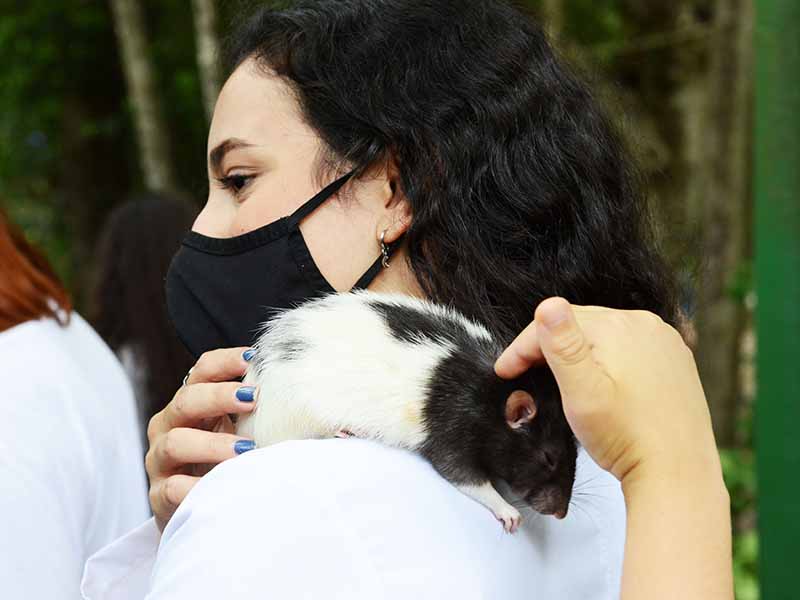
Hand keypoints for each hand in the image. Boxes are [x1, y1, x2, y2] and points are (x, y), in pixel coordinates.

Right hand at [146, 348, 257, 530]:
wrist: (198, 512)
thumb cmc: (223, 463)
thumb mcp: (239, 431)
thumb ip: (258, 413)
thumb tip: (303, 397)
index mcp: (191, 405)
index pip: (202, 371)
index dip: (225, 361)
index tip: (253, 360)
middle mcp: (169, 426)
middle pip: (186, 400)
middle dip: (219, 396)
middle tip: (252, 399)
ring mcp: (161, 461)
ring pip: (176, 442)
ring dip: (212, 443)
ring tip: (245, 450)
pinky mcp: (159, 496)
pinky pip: (173, 488)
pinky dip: (196, 485)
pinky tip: (220, 485)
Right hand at [496, 298, 731, 599]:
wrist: (676, 474)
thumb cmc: (625, 438)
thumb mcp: (582, 394)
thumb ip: (563, 347)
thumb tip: (548, 304)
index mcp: (619, 326)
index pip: (556, 323)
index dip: (523, 346)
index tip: (503, 371)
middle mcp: (645, 324)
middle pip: (580, 325)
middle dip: (548, 346)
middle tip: (523, 374)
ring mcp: (663, 341)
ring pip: (604, 335)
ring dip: (578, 352)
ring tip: (554, 378)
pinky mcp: (674, 359)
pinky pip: (629, 347)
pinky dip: (608, 358)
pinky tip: (598, 381)